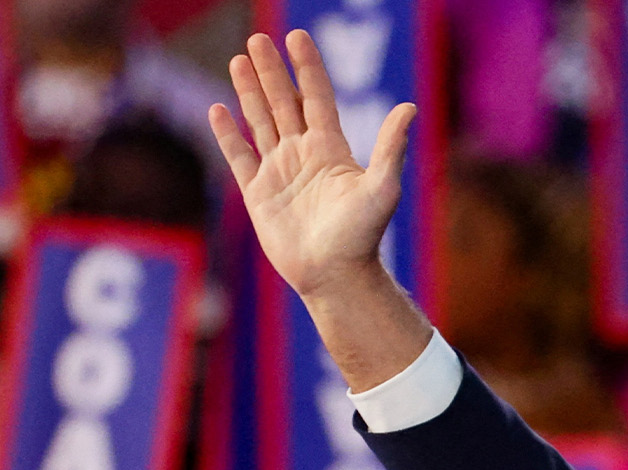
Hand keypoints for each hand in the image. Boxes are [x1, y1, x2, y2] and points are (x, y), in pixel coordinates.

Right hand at [210, 31, 416, 301]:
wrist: (334, 276)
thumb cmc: (362, 236)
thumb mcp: (382, 188)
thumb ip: (390, 147)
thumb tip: (409, 107)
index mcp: (331, 147)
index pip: (316, 96)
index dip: (307, 67)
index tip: (296, 37)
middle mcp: (303, 154)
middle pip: (283, 102)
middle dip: (271, 71)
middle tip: (257, 39)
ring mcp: (279, 172)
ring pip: (261, 121)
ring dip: (249, 91)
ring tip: (239, 60)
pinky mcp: (258, 194)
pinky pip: (239, 156)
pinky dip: (228, 133)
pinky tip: (218, 109)